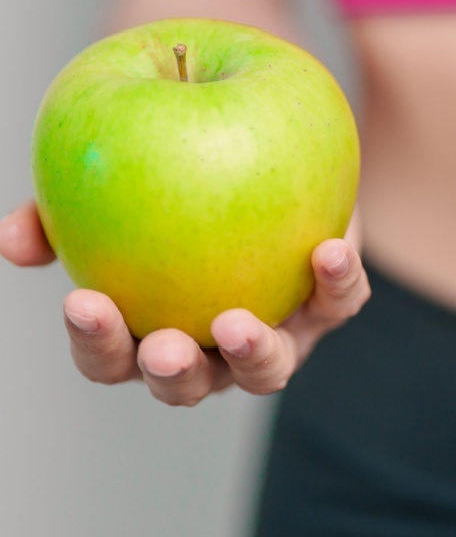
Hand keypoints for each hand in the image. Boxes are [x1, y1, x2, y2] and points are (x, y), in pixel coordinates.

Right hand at [0, 201, 370, 405]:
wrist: (279, 151)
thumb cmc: (184, 177)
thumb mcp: (123, 182)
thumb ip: (64, 211)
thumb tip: (10, 235)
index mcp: (154, 328)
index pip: (112, 359)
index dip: (96, 343)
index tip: (83, 302)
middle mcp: (215, 348)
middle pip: (187, 385)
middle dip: (170, 374)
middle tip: (162, 347)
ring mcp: (280, 332)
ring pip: (268, 368)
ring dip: (251, 353)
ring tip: (236, 325)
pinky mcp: (333, 300)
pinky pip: (340, 300)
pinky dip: (337, 282)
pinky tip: (327, 250)